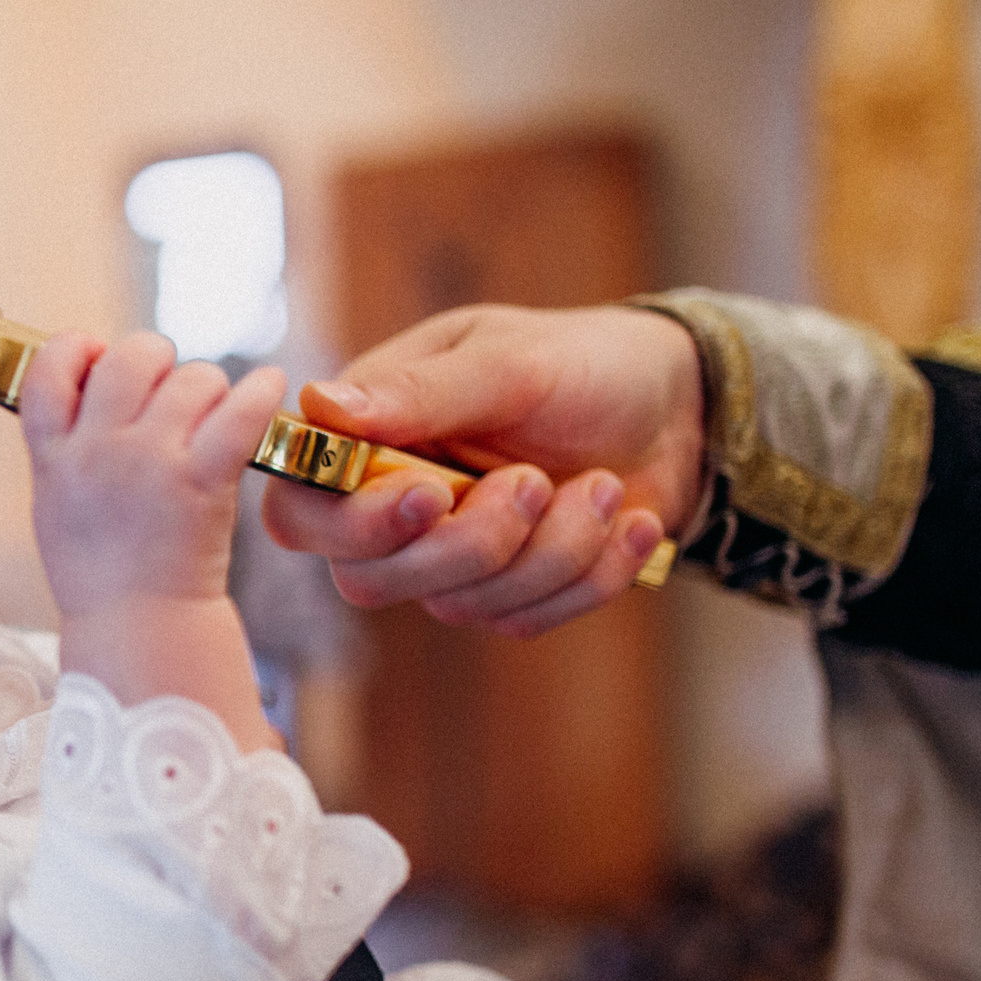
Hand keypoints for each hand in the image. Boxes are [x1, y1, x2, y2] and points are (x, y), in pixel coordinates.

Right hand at [21, 332, 282, 612]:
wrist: (138, 630)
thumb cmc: (99, 571)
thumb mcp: (55, 503)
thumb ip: (66, 445)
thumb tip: (95, 381)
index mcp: (53, 456)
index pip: (50, 368)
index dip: (78, 348)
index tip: (99, 357)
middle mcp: (97, 451)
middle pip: (130, 357)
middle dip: (156, 359)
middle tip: (170, 387)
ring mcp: (149, 464)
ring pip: (191, 378)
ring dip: (209, 387)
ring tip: (214, 414)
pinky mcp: (201, 483)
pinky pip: (239, 412)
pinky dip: (261, 391)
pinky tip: (269, 386)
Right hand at [260, 304, 704, 637]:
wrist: (679, 406)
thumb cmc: (582, 362)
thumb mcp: (509, 361)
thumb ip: (420, 392)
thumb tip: (317, 405)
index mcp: (367, 437)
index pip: (301, 511)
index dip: (351, 523)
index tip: (429, 493)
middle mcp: (393, 507)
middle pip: (368, 578)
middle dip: (468, 544)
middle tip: (535, 482)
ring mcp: (447, 557)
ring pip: (457, 603)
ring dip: (549, 550)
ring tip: (601, 485)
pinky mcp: (507, 593)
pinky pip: (523, 620)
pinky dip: (590, 573)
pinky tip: (629, 520)